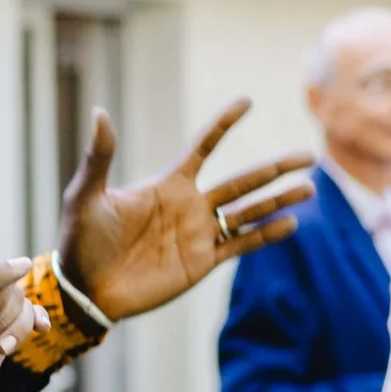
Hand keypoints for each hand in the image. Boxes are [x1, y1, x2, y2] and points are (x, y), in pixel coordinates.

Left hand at [57, 101, 312, 320]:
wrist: (84, 289)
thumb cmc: (80, 241)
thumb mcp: (86, 196)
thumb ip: (99, 157)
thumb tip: (99, 112)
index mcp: (167, 185)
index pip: (203, 147)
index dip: (224, 125)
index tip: (247, 101)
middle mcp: (189, 206)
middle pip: (242, 181)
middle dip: (275, 168)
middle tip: (310, 157)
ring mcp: (199, 234)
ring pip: (249, 211)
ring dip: (279, 200)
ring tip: (309, 188)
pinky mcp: (202, 262)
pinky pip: (241, 244)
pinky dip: (266, 235)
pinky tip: (291, 224)